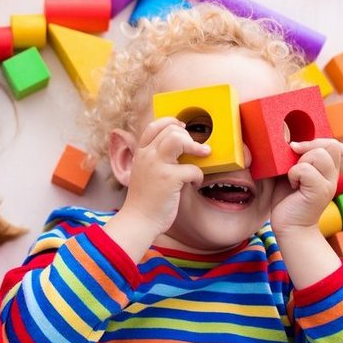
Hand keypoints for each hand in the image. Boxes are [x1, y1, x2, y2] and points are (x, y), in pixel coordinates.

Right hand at [118, 117, 210, 233]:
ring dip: (196, 146)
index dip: (172, 123)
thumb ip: (156, 159)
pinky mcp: (169, 179)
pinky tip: (194, 184)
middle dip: (188, 136)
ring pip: (179, 139)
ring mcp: (157, 166)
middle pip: (171, 130)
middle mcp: (147, 155)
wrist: (138, 220)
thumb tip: (180, 149)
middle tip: (196, 148)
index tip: (183, 129)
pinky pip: (192, 168)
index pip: (154, 126)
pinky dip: (198, 176)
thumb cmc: (145, 200)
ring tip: (203, 154)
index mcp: (141, 153)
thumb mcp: (144, 173)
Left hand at [269, 138, 342, 231]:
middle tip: (295, 161)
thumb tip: (289, 139)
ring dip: (301, 162)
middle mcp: (332, 176)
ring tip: (294, 176)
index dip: (321, 142)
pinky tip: (293, 184)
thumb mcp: (293, 173)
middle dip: (310, 147)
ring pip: (320, 155)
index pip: (338, 146)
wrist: (290, 227)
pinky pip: (306, 170)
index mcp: (328, 170)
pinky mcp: (320, 192)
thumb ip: (297, 158)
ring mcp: (329, 184)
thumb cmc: (288, 200)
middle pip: (332, 145)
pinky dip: (294, 174)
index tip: (301, 151)